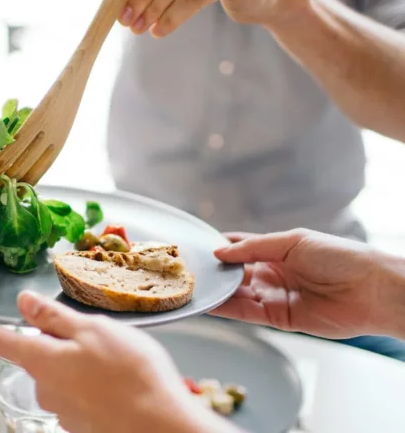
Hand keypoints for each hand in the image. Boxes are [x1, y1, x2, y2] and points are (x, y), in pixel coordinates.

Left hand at [0, 292, 237, 432]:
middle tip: (92, 332)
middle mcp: (45, 390)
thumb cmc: (130, 374)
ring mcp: (64, 411)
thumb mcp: (92, 330)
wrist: (162, 428)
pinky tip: (120, 380)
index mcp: (41, 361)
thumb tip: (22, 303)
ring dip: (80, 363)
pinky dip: (94, 383)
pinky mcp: (83, 424)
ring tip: (118, 357)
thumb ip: (53, 318)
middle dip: (56, 342)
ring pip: (63, 375)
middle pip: (37, 356)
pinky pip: (81, 394)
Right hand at [212, 228, 404, 338]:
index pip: (240, 247)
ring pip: (237, 294)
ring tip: (193, 287)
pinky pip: (247, 313)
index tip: (197, 247)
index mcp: (276, 250)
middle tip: (189, 270)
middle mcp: (272, 273)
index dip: (220, 247)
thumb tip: (220, 251)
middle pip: (235, 273)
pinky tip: (210, 304)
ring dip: (217, 292)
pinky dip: (228, 309)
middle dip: (214, 271)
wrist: (370, 290)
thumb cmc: (339, 257)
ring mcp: (274, 296)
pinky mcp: (278, 318)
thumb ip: (254, 248)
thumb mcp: (292, 242)